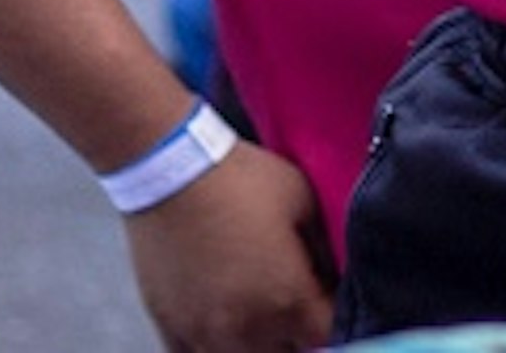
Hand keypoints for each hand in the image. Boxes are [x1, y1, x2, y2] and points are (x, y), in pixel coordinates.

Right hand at [121, 140, 332, 352]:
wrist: (171, 170)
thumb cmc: (239, 179)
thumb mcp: (303, 201)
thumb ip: (323, 249)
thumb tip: (333, 276)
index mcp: (288, 299)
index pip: (329, 337)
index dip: (334, 321)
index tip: (327, 303)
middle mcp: (249, 329)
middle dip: (298, 338)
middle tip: (294, 310)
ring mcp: (206, 335)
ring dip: (258, 347)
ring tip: (259, 319)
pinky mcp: (171, 329)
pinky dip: (213, 349)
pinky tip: (221, 330)